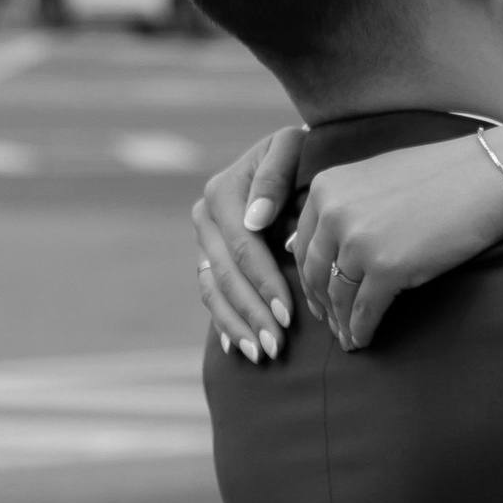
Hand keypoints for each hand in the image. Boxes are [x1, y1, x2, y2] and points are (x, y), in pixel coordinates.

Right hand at [194, 126, 304, 360]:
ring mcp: (204, 240)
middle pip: (227, 276)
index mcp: (222, 192)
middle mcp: (205, 218)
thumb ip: (273, 176)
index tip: (289, 313)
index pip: (244, 248)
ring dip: (236, 326)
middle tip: (276, 347)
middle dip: (252, 314)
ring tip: (261, 355)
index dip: (265, 283)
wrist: (289, 154)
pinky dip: (223, 321)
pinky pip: (211, 293)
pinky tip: (238, 346)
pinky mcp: (209, 256)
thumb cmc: (298, 152)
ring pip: (214, 291)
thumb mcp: (289, 148)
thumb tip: (256, 219)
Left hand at [291, 129, 502, 349]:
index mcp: (326, 188)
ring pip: (338, 297)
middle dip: (321, 303)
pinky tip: (364, 340)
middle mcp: (334, 213)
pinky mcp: (387, 269)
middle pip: (315, 274)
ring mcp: (359, 242)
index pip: (303, 245)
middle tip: (329, 322)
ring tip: (347, 338)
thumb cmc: (438, 174)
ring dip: (341, 323)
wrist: (486, 176)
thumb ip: (339, 206)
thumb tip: (305, 242)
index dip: (309, 276)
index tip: (317, 293)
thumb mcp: (373, 178)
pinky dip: (361, 330)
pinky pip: (365, 311)